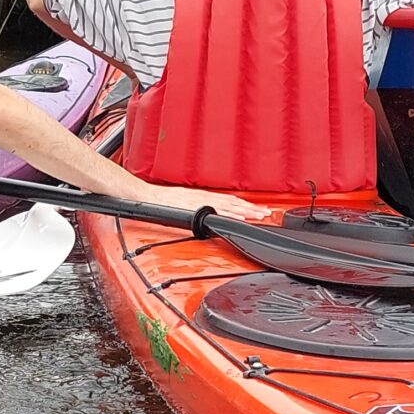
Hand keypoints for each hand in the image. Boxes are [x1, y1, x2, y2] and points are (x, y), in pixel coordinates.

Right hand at [140, 184, 267, 219]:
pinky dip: (229, 213)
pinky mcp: (195, 206)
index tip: (260, 209)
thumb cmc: (161, 202)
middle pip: (233, 202)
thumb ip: (197, 209)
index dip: (246, 205)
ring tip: (260, 215)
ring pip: (228, 205)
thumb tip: (208, 216)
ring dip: (246, 211)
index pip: (229, 201)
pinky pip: (216, 210)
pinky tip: (239, 217)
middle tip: (268, 213)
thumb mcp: (183, 204)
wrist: (145, 196)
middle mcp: (204, 197)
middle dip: (252, 208)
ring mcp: (200, 201)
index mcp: (203, 197)